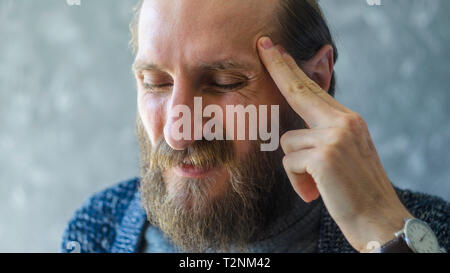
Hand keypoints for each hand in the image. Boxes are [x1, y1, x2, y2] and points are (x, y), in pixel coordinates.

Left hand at [257, 37, 413, 251]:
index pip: (314, 90)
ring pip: (287, 142)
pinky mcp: (324, 155)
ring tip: (317, 185)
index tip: (277, 53)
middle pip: (300, 90)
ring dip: (296, 168)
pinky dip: (298, 183)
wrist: (380, 220)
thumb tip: (296, 130)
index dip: (293, 71)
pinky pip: (289, 163)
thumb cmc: (357, 191)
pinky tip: (315, 193)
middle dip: (279, 67)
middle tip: (263, 44)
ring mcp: (334, 136)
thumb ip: (324, 134)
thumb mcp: (345, 154)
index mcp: (348, 120)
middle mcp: (343, 121)